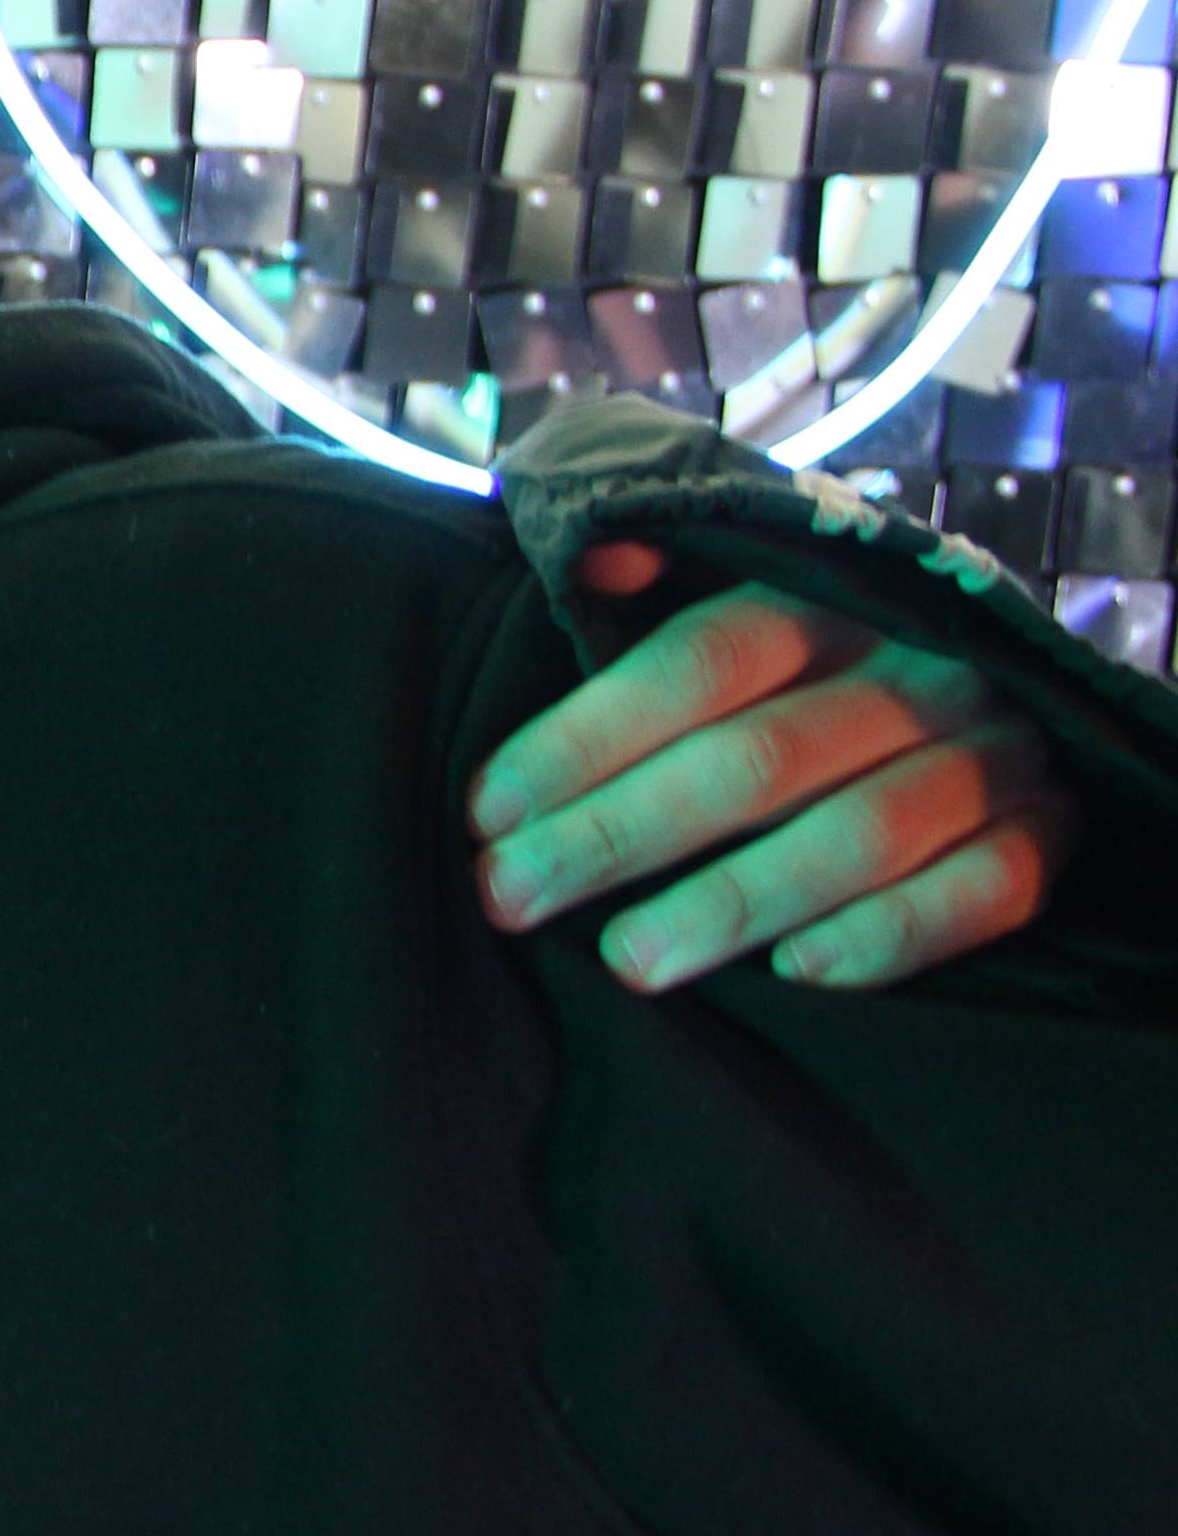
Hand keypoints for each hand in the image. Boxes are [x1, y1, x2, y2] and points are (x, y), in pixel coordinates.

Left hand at [471, 542, 1074, 992]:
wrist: (986, 692)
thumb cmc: (800, 673)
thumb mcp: (729, 601)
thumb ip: (655, 583)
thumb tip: (597, 560)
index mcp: (826, 599)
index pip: (699, 660)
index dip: (586, 738)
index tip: (488, 812)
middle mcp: (917, 668)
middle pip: (757, 758)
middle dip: (620, 834)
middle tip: (514, 897)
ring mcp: (993, 752)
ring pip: (859, 834)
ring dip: (736, 903)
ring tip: (628, 962)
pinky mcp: (1048, 832)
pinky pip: (982, 892)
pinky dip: (889, 935)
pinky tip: (797, 975)